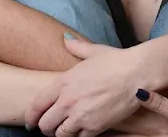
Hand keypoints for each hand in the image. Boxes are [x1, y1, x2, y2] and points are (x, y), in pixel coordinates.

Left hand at [25, 36, 144, 136]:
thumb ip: (76, 47)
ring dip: (62, 133)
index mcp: (64, 82)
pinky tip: (83, 131)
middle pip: (45, 124)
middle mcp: (68, 100)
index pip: (37, 105)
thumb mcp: (93, 51)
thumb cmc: (116, 61)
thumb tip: (66, 39)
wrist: (136, 73)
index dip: (31, 117)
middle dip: (46, 127)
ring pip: (60, 135)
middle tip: (51, 127)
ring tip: (66, 129)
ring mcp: (81, 115)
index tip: (31, 122)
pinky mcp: (95, 127)